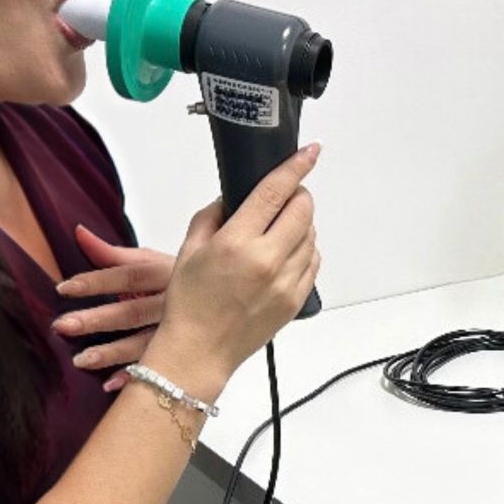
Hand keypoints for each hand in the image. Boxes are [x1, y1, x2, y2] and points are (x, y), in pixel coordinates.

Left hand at [53, 225, 176, 391]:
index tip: (64, 288)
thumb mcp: (157, 262)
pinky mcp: (186, 351)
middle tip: (62, 326)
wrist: (241, 296)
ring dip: (112, 352)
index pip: (128, 275)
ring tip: (80, 360)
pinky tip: (112, 385)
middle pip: (132, 311)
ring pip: (144, 342)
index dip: (96, 281)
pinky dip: (136, 375)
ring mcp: (181, 329)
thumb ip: (115, 253)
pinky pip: (160, 366)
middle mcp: (174, 302)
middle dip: (96, 320)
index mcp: (166, 274)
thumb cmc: (192, 279)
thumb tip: (78, 233)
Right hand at [148, 144, 321, 391]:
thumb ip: (213, 215)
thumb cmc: (189, 304)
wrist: (199, 351)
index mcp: (237, 243)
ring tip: (278, 230)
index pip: (275, 192)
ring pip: (311, 236)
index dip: (296, 167)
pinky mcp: (295, 300)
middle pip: (303, 210)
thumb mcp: (190, 249)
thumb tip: (234, 196)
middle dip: (298, 196)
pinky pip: (313, 263)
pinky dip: (305, 251)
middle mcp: (267, 261)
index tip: (310, 153)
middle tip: (285, 197)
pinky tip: (285, 254)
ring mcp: (286, 282)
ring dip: (301, 224)